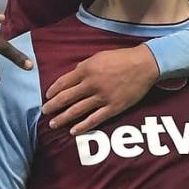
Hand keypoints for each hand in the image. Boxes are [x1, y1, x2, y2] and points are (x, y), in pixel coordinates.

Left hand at [42, 45, 159, 134]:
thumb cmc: (121, 58)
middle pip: (66, 98)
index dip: (53, 91)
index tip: (47, 97)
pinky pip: (95, 119)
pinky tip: (73, 132)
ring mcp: (102, 97)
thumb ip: (85, 65)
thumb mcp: (99, 56)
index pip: (63, 82)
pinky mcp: (113, 107)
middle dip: (53, 106)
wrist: (144, 65)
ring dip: (63, 118)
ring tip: (53, 124)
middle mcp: (91, 84)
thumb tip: (74, 72)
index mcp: (86, 69)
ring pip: (77, 110)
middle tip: (44, 112)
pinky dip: (83, 126)